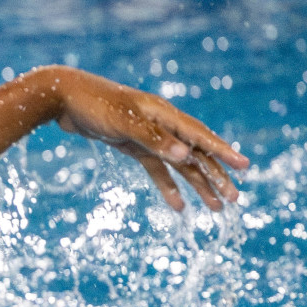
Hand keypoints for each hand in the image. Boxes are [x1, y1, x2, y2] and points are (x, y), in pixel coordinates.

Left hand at [35, 65, 249, 211]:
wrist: (62, 98)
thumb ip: (153, 138)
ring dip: (197, 185)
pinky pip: (156, 169)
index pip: (201, 136)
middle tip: (234, 199)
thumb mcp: (123, 121)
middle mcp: (161, 124)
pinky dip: (167, 186)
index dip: (223, 152)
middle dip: (215, 176)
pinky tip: (178, 205)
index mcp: (164, 114)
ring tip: (215, 208)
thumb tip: (186, 156)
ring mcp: (148, 136)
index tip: (244, 167)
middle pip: (195, 153)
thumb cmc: (93, 104)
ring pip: (179, 164)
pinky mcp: (132, 145)